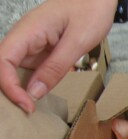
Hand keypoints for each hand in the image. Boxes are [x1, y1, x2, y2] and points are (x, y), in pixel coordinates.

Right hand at [0, 0, 116, 112]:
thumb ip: (55, 67)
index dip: (9, 86)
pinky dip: (37, 84)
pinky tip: (45, 94)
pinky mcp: (43, 50)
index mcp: (28, 31)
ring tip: (35, 108)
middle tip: (30, 111)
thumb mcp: (77, 41)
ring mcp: (33, 44)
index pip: (3, 61)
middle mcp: (25, 37)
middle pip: (5, 67)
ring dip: (23, 89)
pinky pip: (33, 70)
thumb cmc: (90, 11)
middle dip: (13, 90)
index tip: (27, 105)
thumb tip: (34, 92)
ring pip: (18, 71)